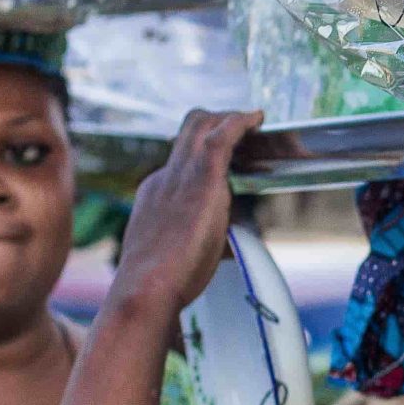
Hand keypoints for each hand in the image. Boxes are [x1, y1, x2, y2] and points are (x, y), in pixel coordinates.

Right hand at [109, 109, 260, 315]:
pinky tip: (257, 119)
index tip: (227, 157)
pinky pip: (221, 137)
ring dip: (229, 118)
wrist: (147, 286)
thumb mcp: (178, 251)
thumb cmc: (165, 281)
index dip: (205, 156)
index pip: (181, 161)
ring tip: (253, 120)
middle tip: (244, 126)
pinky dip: (240, 123)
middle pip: (188, 132)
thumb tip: (229, 242)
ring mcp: (180, 175)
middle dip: (215, 122)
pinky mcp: (201, 180)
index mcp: (156, 192)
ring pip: (201, 126)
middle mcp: (165, 177)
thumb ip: (202, 238)